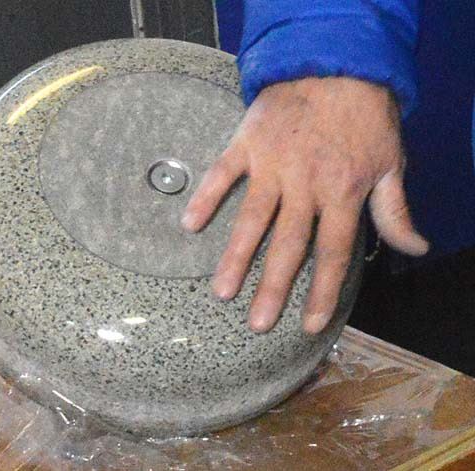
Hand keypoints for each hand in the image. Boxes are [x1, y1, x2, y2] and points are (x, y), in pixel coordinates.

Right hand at [182, 77, 427, 334]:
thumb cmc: (365, 117)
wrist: (336, 65)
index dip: (321, 293)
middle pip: (288, 246)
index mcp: (343, 193)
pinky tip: (189, 224)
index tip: (306, 325)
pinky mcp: (248, 144)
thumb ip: (397, 211)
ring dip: (236, 257)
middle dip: (273, 288)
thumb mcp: (392, 163)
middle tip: (256, 323)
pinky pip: (223, 173)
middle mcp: (306, 186)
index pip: (333, 255)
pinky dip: (206, 197)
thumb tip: (416, 249)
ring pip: (252, 219)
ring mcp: (273, 165)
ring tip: (222, 291)